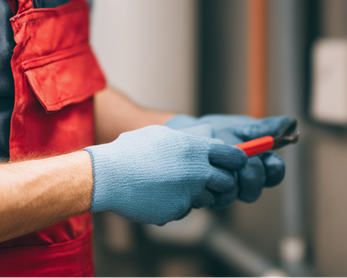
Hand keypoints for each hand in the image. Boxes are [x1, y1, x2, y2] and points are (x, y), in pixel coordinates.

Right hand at [84, 125, 247, 224]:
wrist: (109, 176)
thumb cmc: (132, 151)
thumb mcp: (164, 135)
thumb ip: (190, 140)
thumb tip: (207, 140)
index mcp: (196, 149)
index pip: (233, 156)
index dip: (237, 160)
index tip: (237, 162)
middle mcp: (198, 172)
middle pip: (227, 182)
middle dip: (222, 182)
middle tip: (208, 179)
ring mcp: (189, 194)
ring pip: (207, 198)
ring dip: (197, 194)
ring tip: (173, 185)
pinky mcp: (177, 212)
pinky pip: (185, 210)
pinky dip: (176, 205)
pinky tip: (158, 196)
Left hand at [165, 114, 289, 207]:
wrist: (184, 137)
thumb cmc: (215, 131)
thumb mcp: (239, 126)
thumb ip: (264, 127)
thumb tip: (290, 123)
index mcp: (257, 161)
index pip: (275, 172)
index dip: (273, 171)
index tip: (266, 161)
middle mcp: (244, 180)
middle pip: (254, 188)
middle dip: (248, 177)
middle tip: (238, 165)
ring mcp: (226, 190)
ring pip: (233, 196)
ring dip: (227, 183)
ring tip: (216, 168)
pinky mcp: (208, 196)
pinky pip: (213, 199)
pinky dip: (209, 188)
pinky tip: (203, 176)